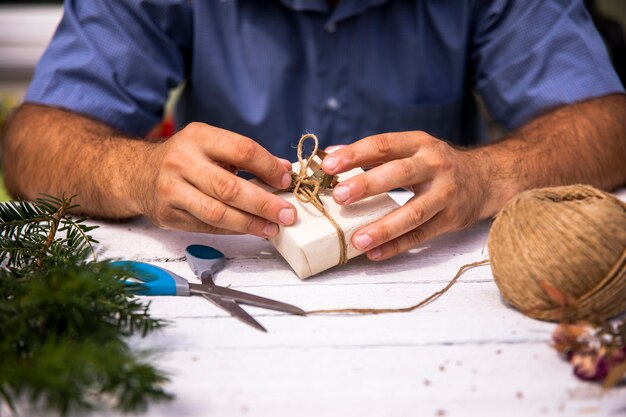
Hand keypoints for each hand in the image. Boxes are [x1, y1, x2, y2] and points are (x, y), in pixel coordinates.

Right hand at [137, 122, 296, 236]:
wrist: (137, 172)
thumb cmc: (185, 158)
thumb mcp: (211, 145)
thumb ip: (246, 156)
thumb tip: (284, 170)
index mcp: (199, 137)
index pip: (242, 150)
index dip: (268, 167)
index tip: (287, 180)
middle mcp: (181, 162)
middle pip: (230, 187)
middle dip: (264, 203)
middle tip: (288, 214)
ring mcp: (171, 190)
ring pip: (218, 212)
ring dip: (250, 223)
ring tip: (273, 228)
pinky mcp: (168, 215)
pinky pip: (207, 227)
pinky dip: (233, 230)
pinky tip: (251, 230)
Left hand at [321, 131, 488, 260]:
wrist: (484, 178)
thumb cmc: (433, 164)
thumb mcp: (410, 149)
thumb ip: (373, 153)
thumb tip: (330, 154)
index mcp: (418, 144)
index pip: (383, 145)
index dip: (355, 154)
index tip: (328, 165)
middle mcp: (434, 165)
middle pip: (399, 174)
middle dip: (368, 185)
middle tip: (340, 197)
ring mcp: (445, 193)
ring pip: (413, 212)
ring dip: (383, 227)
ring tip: (357, 239)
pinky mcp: (451, 218)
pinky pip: (421, 235)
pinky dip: (397, 246)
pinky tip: (374, 253)